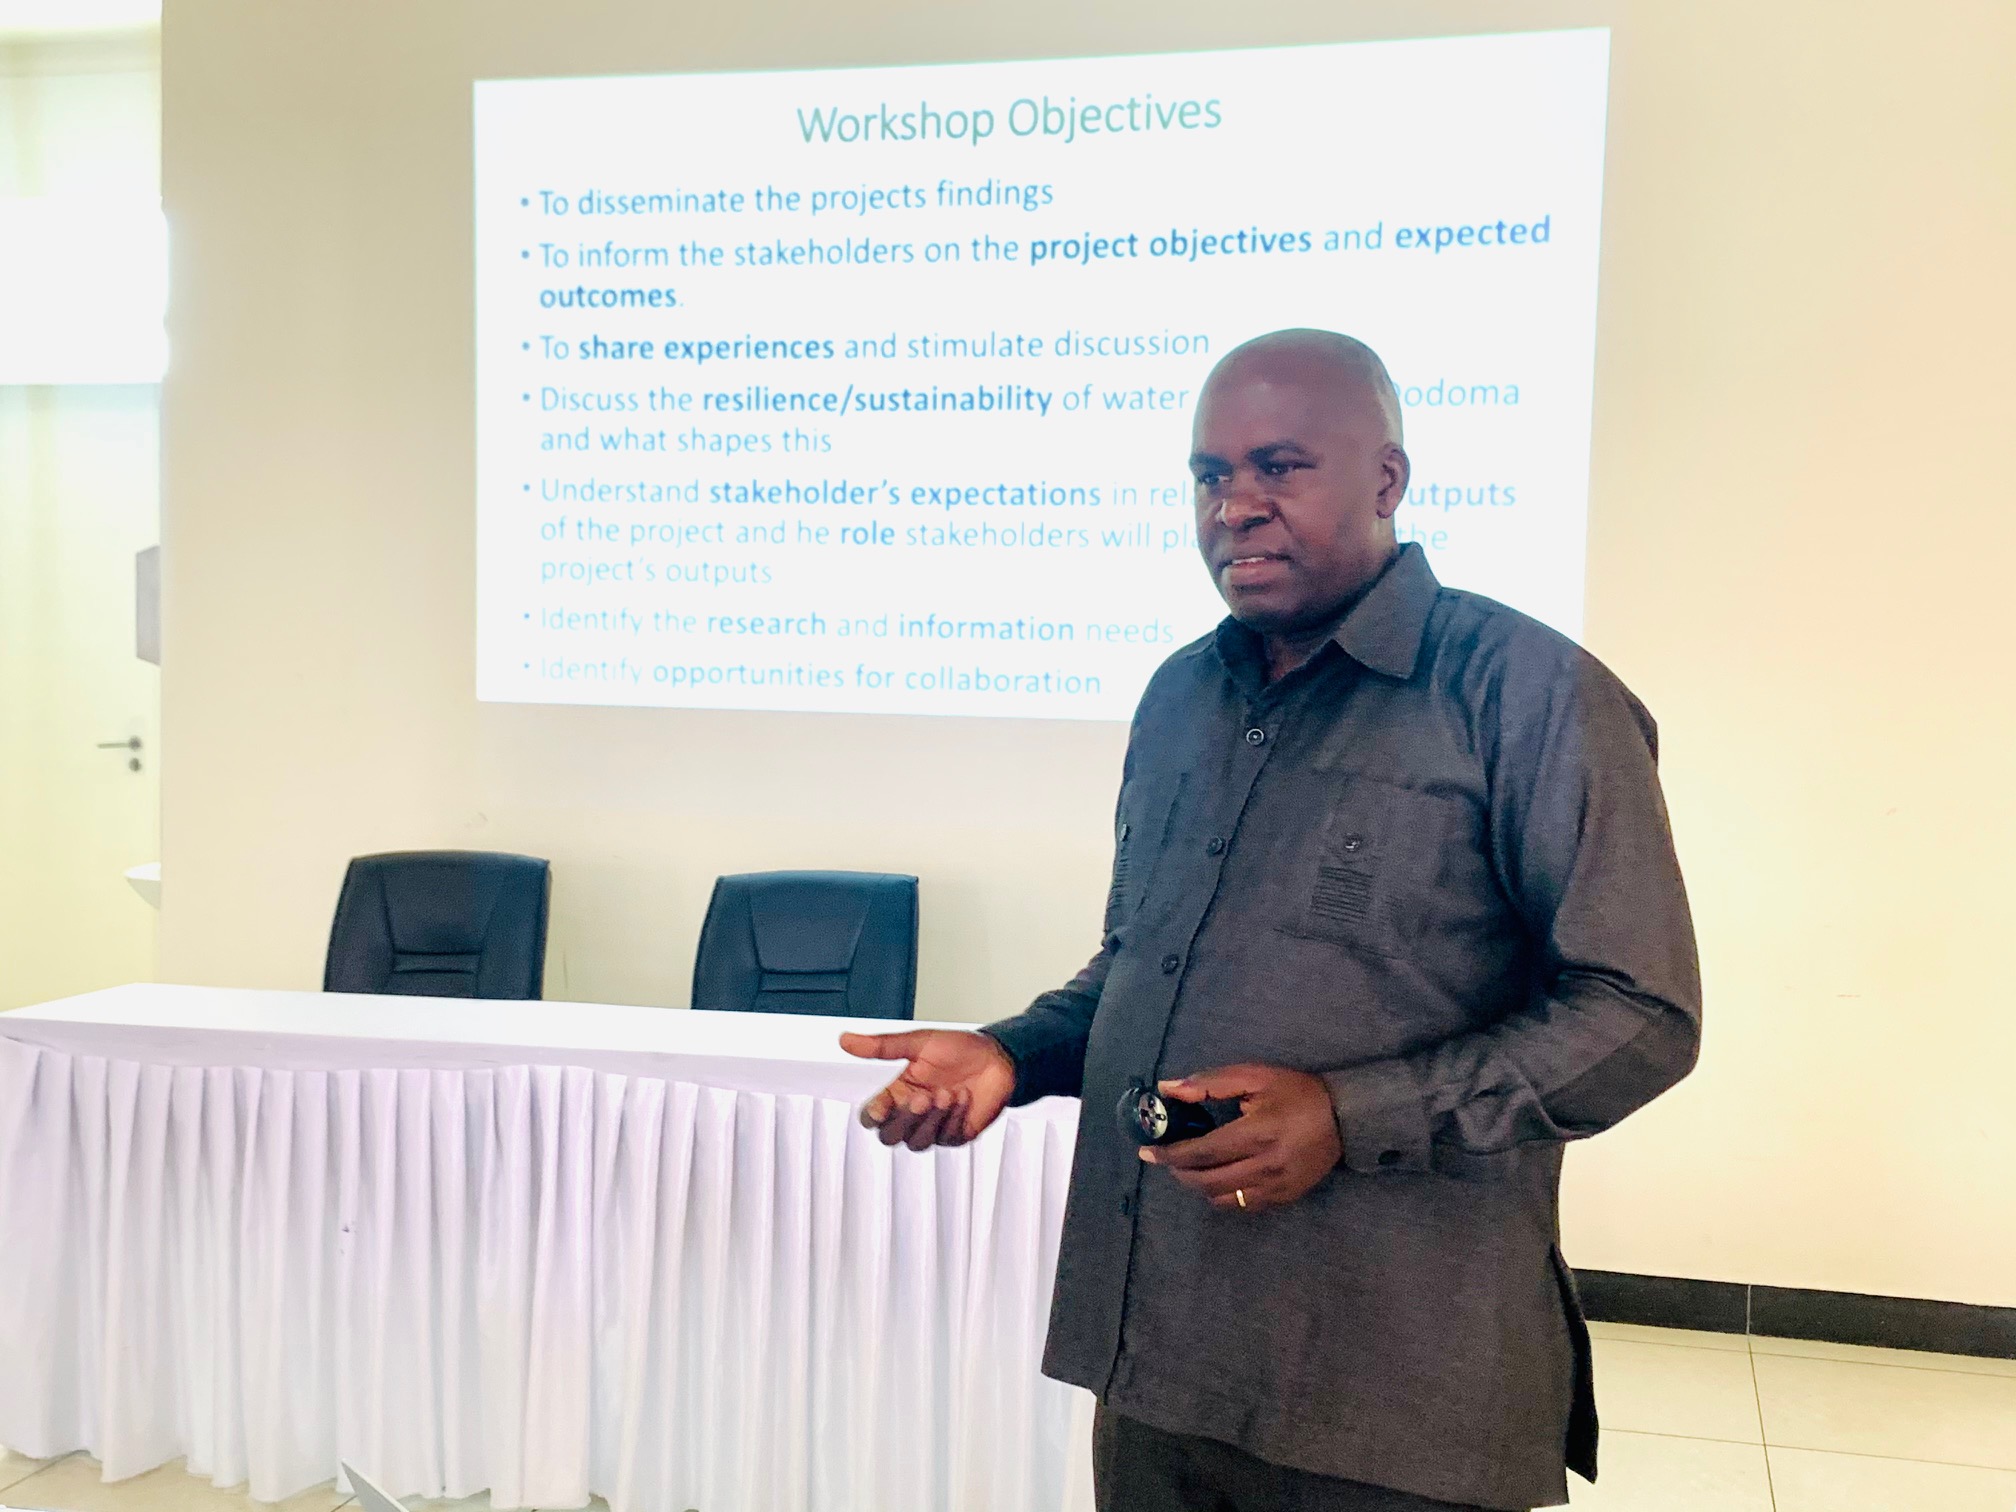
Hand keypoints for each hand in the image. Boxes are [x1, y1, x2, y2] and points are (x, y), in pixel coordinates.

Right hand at [839, 1029, 1016, 1150]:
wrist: (999, 1057)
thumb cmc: (960, 1049)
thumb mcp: (919, 1042)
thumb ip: (882, 1047)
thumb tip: (845, 1040)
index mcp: (897, 1092)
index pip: (873, 1116)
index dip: (873, 1115)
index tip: (881, 1107)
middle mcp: (912, 1113)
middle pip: (890, 1136)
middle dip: (904, 1119)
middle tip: (922, 1097)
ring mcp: (934, 1126)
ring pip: (916, 1142)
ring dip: (931, 1119)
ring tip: (948, 1093)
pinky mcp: (956, 1134)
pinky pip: (946, 1138)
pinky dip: (954, 1118)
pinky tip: (964, 1098)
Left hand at [1140, 1064, 1342, 1214]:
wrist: (1344, 1117)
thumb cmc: (1296, 1092)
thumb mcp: (1253, 1077)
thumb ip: (1209, 1084)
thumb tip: (1168, 1089)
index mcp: (1257, 1133)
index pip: (1202, 1153)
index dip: (1170, 1154)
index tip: (1147, 1151)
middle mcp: (1265, 1166)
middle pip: (1206, 1181)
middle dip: (1179, 1171)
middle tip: (1167, 1158)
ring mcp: (1276, 1187)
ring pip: (1221, 1199)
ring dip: (1198, 1185)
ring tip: (1191, 1167)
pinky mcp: (1284, 1198)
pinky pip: (1241, 1205)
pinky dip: (1222, 1195)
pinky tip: (1218, 1178)